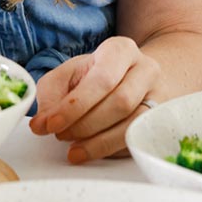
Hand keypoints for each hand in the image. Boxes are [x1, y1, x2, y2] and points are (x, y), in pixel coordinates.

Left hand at [29, 36, 159, 163]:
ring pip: (132, 124)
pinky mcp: (159, 122)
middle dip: (85, 124)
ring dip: (97, 141)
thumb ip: (51, 95)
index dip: (75, 106)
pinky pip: (136, 140)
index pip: (101, 79)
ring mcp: (158, 97)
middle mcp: (146, 70)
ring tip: (72, 147)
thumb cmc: (95, 76)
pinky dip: (109, 149)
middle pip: (119, 102)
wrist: (134, 78)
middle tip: (60, 135)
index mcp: (121, 50)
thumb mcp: (69, 74)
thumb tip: (41, 124)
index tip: (51, 124)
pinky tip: (89, 151)